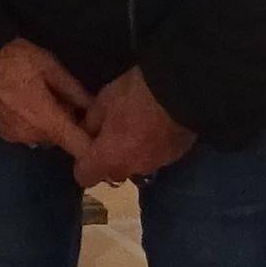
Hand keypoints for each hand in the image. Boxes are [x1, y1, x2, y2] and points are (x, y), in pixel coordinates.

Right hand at [0, 38, 95, 163]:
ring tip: (43, 96)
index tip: (102, 136)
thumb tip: (94, 107)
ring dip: (48, 123)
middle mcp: (29, 136)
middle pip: (60, 141)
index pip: (79, 148)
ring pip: (42, 136)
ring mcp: (11, 137)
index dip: (95, 147)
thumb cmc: (13, 57)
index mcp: (46, 121)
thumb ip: (74, 91)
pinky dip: (30, 122)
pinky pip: (24, 133)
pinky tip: (24, 101)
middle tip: (67, 99)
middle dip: (68, 125)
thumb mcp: (50, 66)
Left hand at [74, 67, 197, 189]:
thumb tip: (86, 131)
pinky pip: (158, 157)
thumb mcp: (105, 100)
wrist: (182, 89)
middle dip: (110, 158)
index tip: (87, 150)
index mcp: (109, 158)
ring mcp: (157, 165)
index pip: (85, 177)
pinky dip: (154, 147)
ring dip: (134, 153)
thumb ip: (91, 121)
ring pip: (137, 165)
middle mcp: (132, 169)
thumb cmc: (136, 94)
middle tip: (113, 134)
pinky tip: (157, 128)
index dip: (84, 165)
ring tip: (139, 128)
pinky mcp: (177, 156)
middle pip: (113, 172)